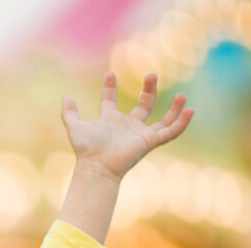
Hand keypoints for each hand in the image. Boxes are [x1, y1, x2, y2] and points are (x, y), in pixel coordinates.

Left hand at [62, 72, 193, 182]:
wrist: (97, 166)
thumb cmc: (86, 149)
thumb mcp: (75, 127)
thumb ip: (69, 113)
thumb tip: (65, 98)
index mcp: (109, 121)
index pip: (110, 101)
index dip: (109, 88)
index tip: (109, 74)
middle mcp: (127, 127)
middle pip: (143, 105)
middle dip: (148, 90)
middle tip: (151, 74)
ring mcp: (140, 134)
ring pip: (163, 119)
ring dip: (173, 107)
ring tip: (181, 94)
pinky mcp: (149, 142)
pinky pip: (171, 132)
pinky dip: (181, 122)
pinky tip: (189, 109)